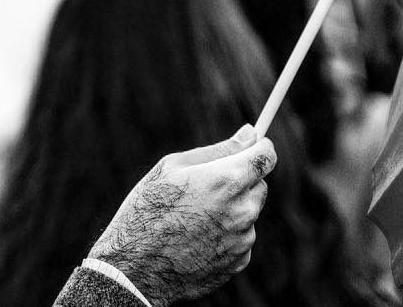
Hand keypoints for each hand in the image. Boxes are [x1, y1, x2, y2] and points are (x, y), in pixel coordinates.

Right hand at [87, 125, 275, 306]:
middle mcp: (243, 211)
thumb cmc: (147, 209)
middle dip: (241, 180)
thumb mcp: (173, 167)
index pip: (266, 156)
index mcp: (227, 180)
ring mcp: (243, 239)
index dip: (260, 147)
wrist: (136, 268)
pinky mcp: (239, 262)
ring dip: (232, 209)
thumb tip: (249, 133)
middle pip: (259, 185)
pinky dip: (226, 234)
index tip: (253, 145)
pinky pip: (240, 238)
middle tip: (207, 185)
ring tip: (193, 217)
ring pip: (248, 213)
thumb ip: (218, 150)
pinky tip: (196, 238)